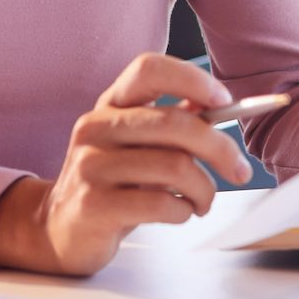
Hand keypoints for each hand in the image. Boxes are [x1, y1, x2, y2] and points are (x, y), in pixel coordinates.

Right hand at [0, 53, 254, 275]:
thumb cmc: (110, 182)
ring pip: (175, 166)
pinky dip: (183, 211)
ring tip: (202, 200)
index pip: (149, 69)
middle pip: (175, 122)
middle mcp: (96, 128)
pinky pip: (160, 203)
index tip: (224, 101)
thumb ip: (172, 120)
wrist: (58, 229)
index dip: (192, 79)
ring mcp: (91, 166)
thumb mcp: (135, 143)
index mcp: (110, 104)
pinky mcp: (94, 206)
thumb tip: (218, 102)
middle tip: (239, 168)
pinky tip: (180, 213)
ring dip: (204, 189)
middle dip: (220, 147)